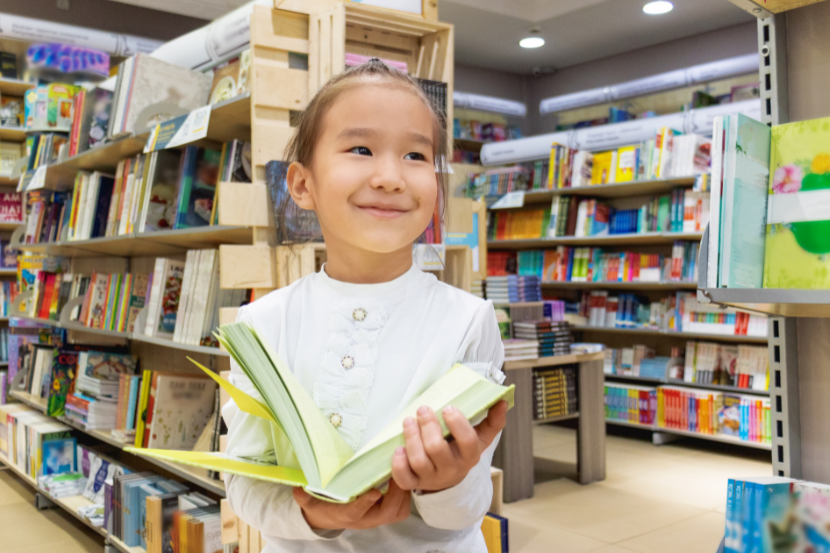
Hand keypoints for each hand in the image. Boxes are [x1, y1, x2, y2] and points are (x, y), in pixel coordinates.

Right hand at [293, 480, 410, 530]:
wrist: (329, 519)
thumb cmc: (322, 507)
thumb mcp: (310, 503)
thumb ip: (304, 497)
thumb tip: (296, 487)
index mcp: (347, 516)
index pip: (357, 512)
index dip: (365, 502)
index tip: (374, 492)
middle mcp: (365, 519)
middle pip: (387, 513)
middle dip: (396, 494)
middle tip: (398, 471)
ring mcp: (377, 518)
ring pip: (398, 511)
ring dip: (403, 494)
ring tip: (405, 470)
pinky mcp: (385, 514)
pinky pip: (401, 508)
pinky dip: (406, 495)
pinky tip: (404, 475)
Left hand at [391, 400, 507, 492]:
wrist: (449, 478)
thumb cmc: (462, 450)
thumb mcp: (480, 437)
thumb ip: (493, 420)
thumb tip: (502, 401)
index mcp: (470, 456)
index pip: (467, 441)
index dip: (457, 423)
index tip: (447, 407)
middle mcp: (451, 469)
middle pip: (436, 449)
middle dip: (428, 426)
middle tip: (423, 409)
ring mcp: (432, 478)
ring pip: (418, 460)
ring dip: (411, 437)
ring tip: (408, 421)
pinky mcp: (414, 483)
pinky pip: (404, 479)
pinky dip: (399, 463)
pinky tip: (398, 448)